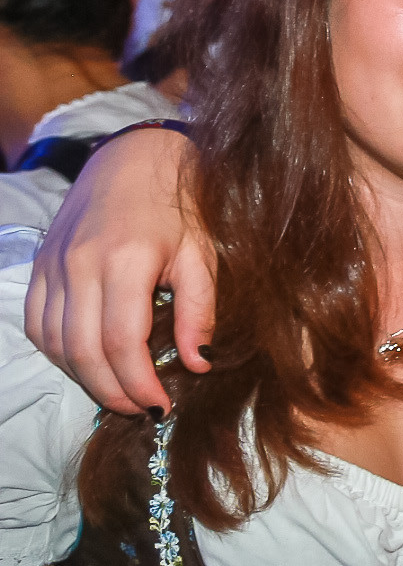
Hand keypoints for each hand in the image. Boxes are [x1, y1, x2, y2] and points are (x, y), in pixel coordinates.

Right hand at [25, 128, 211, 415]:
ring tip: (120, 391)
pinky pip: (37, 323)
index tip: (162, 406)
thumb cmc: (178, 205)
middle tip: (142, 408)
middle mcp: (79, 266)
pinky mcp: (40, 265)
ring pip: (55, 343)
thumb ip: (199, 310)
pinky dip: (58, 352)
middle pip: (82, 352)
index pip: (121, 344)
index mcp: (125, 262)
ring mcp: (53, 266)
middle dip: (111, 391)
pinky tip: (88, 362)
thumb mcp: (202, 254)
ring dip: (84, 377)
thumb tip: (198, 364)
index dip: (138, 385)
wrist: (135, 156)